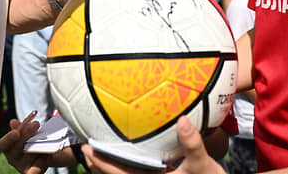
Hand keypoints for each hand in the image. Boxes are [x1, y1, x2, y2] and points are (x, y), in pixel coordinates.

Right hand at [0, 111, 50, 173]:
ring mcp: (22, 167)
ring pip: (29, 155)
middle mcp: (13, 158)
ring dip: (37, 145)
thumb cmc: (32, 141)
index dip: (9, 138)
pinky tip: (48, 155)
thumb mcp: (26, 132)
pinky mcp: (32, 172)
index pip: (3, 144)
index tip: (16, 133)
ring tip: (45, 137)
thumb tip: (13, 122)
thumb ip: (21, 127)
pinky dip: (42, 161)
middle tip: (36, 124)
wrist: (45, 153)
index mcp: (8, 148)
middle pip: (17, 148)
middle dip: (27, 134)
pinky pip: (36, 170)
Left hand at [79, 116, 222, 173]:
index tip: (87, 148)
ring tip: (99, 149)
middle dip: (99, 162)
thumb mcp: (202, 164)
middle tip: (84, 146)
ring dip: (110, 163)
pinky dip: (127, 161)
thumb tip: (183, 120)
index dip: (101, 163)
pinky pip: (137, 170)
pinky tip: (128, 149)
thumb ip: (192, 143)